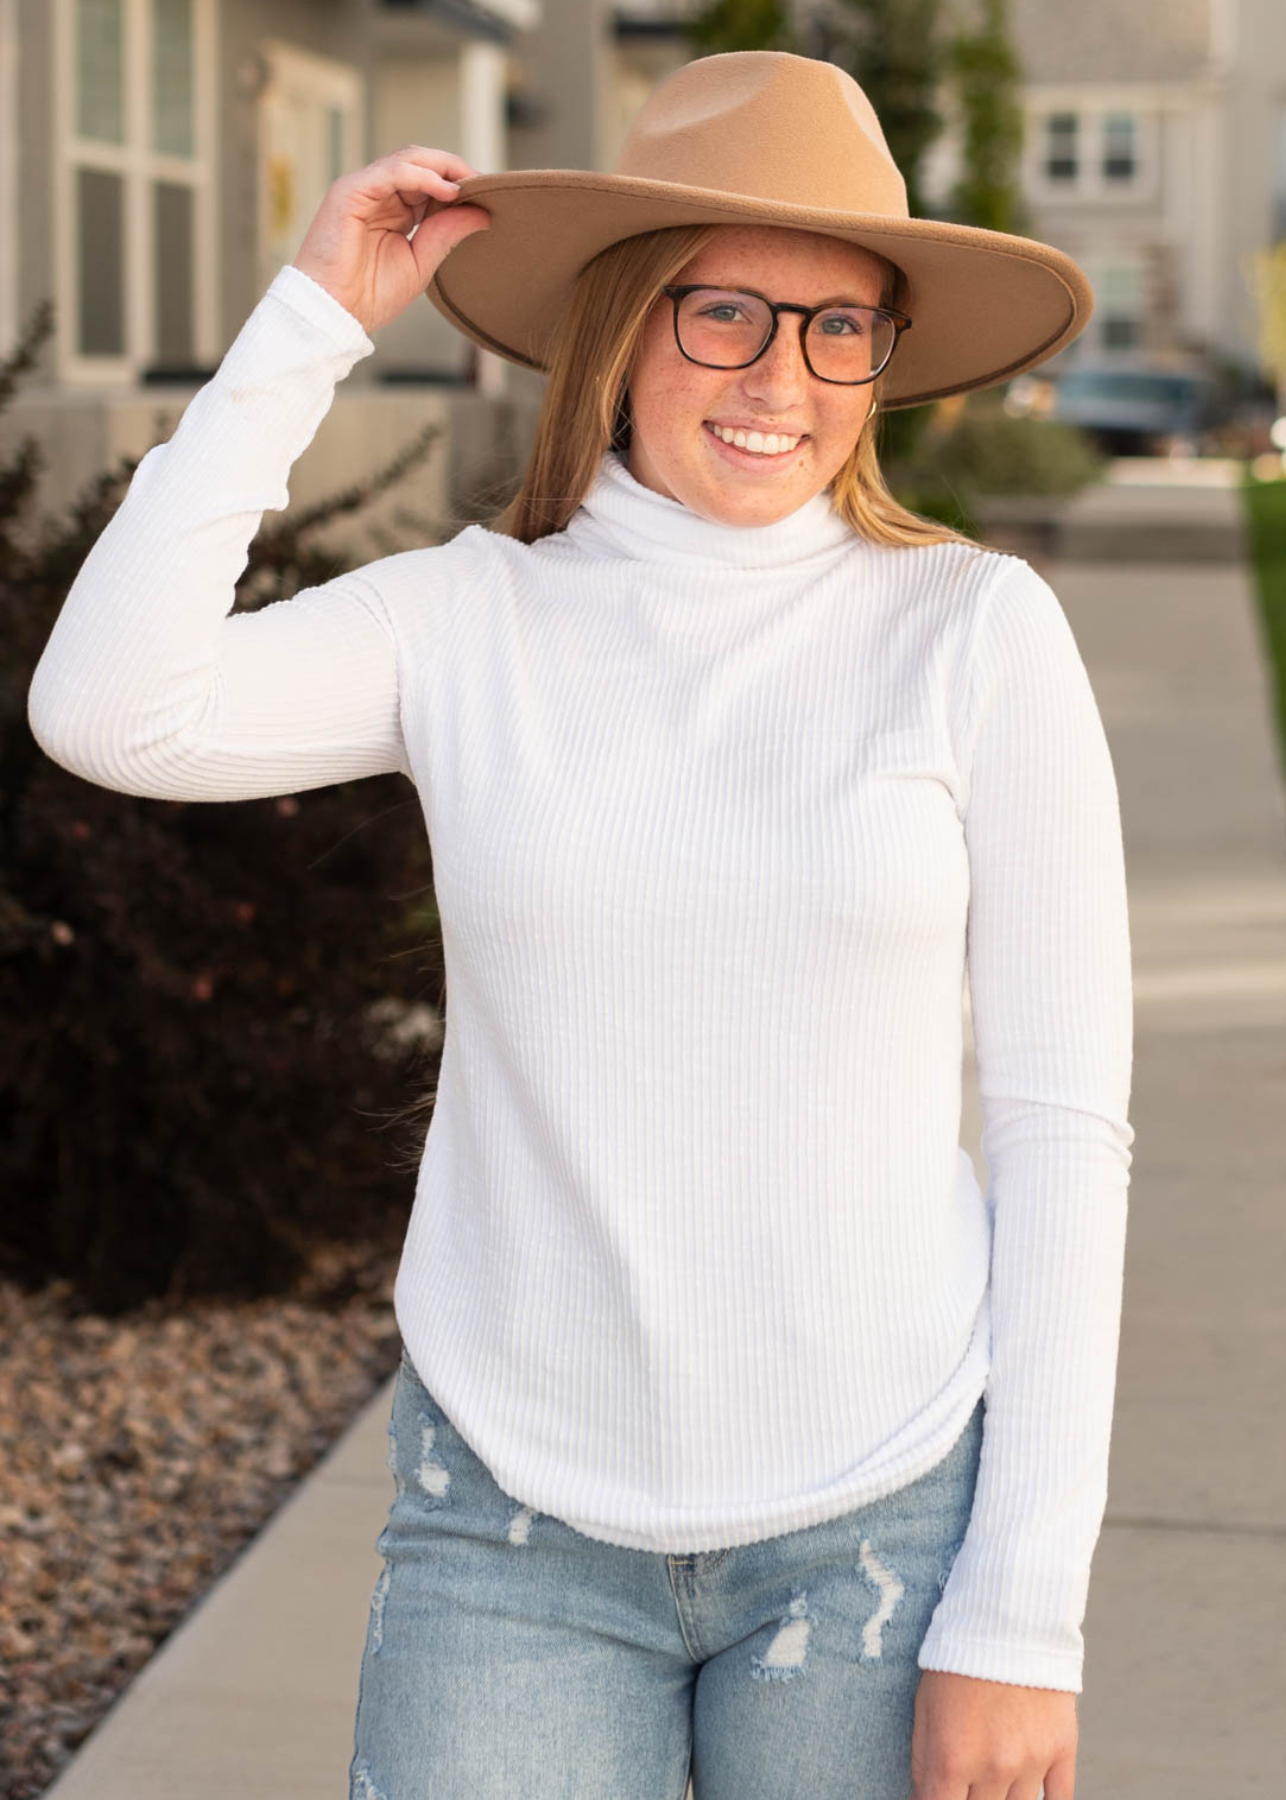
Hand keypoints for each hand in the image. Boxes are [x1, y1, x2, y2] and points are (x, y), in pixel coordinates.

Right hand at [292, 146, 490, 335]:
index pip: (429, 182)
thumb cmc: (369, 295)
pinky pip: (392, 171)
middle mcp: (378, 194)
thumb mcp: (420, 262)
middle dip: (455, 169)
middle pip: (421, 163)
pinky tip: (447, 191)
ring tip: (470, 184)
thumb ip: (446, 234)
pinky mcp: (351, 190)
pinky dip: (423, 176)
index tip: (487, 194)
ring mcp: (364, 189)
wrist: (333, 312)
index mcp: (394, 210)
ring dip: (443, 168)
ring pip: (408, 160)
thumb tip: (482, 213)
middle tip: (485, 184)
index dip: (458, 183)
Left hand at [909, 1670, 1077, 1798]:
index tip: (940, 1795)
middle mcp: (994, 1767)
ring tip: (993, 1771)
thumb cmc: (957, 1663)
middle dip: (970, 1799)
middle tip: (968, 1777)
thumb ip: (923, 1764)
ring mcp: (1031, 1761)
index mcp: (952, 1758)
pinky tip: (1027, 1790)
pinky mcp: (1062, 1749)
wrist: (1007, 1619)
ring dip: (1002, 1796)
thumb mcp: (925, 1709)